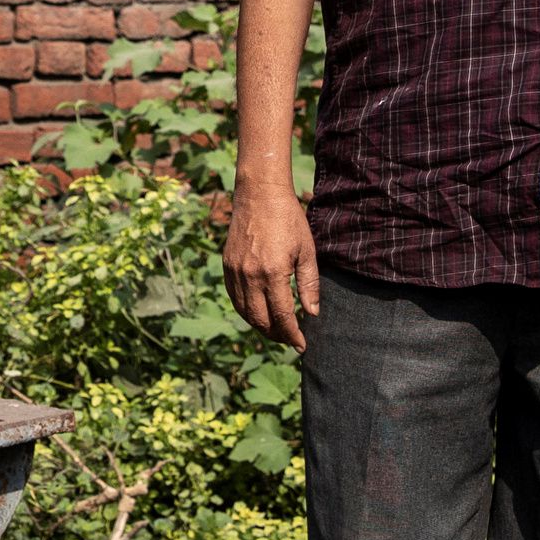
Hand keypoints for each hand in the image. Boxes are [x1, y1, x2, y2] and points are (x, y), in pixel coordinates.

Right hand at [224, 181, 320, 350]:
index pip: (282, 316)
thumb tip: (312, 313)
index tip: (301, 345)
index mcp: (273, 273)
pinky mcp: (227, 266)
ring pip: (244, 313)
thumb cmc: (289, 219)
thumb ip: (309, 285)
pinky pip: (234, 298)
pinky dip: (246, 312)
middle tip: (290, 339)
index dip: (292, 334)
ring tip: (276, 330)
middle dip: (277, 335)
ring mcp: (235, 272)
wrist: (259, 194)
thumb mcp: (307, 251)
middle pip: (260, 320)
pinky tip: (259, 313)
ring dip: (260, 326)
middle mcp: (250, 276)